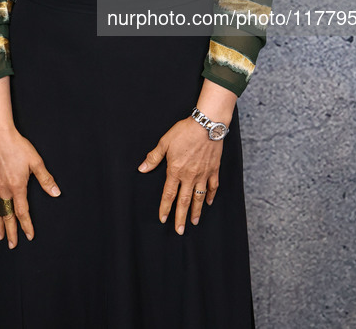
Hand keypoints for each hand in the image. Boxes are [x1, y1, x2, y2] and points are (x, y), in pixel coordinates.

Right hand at [0, 127, 61, 248]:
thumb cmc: (19, 147)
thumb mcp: (36, 161)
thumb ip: (46, 179)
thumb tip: (56, 193)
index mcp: (17, 187)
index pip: (22, 212)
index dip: (26, 225)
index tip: (29, 236)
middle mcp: (4, 189)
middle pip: (8, 216)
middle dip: (11, 232)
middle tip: (12, 246)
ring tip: (0, 237)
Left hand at [137, 117, 222, 233]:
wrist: (207, 124)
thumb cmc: (185, 131)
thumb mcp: (165, 142)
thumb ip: (154, 157)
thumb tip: (142, 169)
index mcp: (176, 170)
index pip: (169, 194)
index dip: (165, 208)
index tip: (163, 219)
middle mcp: (190, 176)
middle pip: (184, 201)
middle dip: (181, 217)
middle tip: (179, 231)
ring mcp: (203, 174)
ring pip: (199, 197)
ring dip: (196, 211)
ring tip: (193, 222)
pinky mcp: (213, 170)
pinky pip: (212, 186)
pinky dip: (210, 196)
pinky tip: (208, 202)